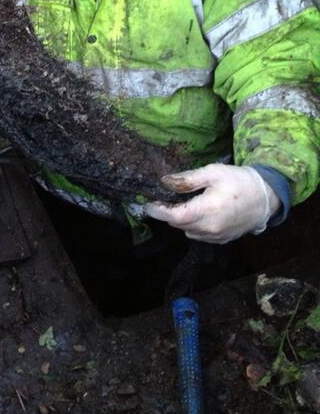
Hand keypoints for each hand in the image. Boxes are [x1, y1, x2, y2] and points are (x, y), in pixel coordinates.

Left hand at [144, 163, 280, 243]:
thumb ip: (188, 179)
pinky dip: (193, 225)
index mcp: (207, 210)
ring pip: (188, 231)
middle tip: (164, 199)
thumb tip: (165, 181)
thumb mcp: (212, 173)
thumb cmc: (239, 181)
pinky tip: (197, 212)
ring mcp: (217, 237)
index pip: (174, 217)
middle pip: (179, 225)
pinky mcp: (222, 240)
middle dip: (168, 213)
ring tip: (182, 204)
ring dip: (181, 220)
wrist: (265, 198)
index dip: (158, 212)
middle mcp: (210, 228)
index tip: (148, 204)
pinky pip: (199, 235)